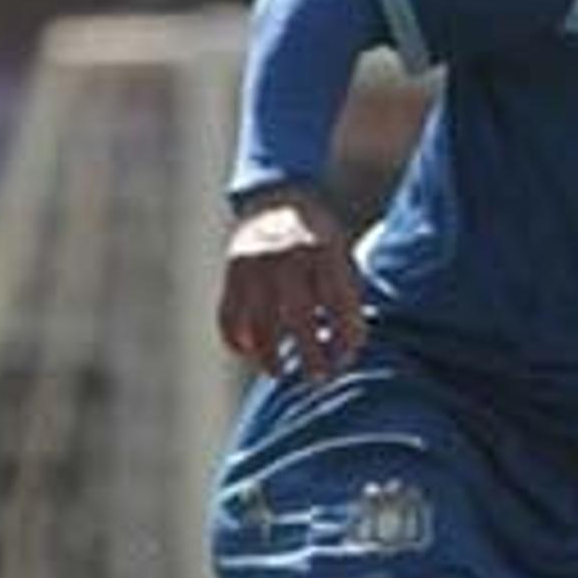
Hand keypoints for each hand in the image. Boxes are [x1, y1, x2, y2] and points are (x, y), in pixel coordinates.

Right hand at [217, 184, 364, 380]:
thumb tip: (345, 348)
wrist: (275, 200)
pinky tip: (249, 351)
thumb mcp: (341, 254)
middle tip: (318, 377)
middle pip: (300, 318)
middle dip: (310, 354)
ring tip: (280, 373)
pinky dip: (237, 340)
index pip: (339, 303)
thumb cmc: (318, 239)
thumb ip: (344, 294)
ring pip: (260, 325)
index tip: (347, 356)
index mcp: (324, 251)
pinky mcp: (232, 273)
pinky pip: (230, 317)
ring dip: (269, 357)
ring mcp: (257, 265)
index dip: (345, 336)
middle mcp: (289, 257)